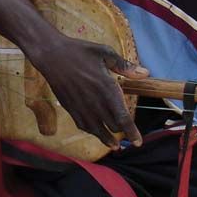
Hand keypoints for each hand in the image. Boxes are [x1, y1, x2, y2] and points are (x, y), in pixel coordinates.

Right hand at [32, 36, 147, 147]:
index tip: (138, 142)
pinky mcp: (70, 108)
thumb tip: (145, 73)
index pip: (123, 118)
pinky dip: (92, 132)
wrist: (51, 55)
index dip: (132, 132)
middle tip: (128, 134)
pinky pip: (83, 126)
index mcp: (107, 88)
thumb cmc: (79, 51)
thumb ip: (125, 66)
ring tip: (115, 145)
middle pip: (113, 126)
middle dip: (122, 132)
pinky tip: (96, 132)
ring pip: (97, 131)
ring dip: (107, 139)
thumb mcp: (105, 53)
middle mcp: (95, 102)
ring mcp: (81, 107)